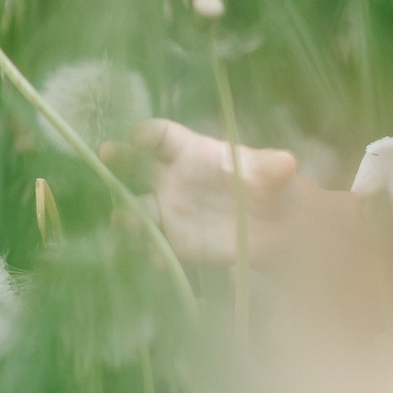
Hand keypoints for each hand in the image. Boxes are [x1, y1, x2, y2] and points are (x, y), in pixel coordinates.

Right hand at [106, 118, 305, 267]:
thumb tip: (287, 163)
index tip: (137, 137)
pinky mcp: (177, 242)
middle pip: (136, 166)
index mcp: (192, 152)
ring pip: (139, 210)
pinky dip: (154, 252)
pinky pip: (157, 246)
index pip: (162, 137)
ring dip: (129, 214)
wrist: (277, 229)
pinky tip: (157, 258)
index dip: (148, 134)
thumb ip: (273, 168)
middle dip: (119, 160)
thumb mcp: (274, 175)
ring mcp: (170, 211)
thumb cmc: (271, 188)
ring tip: (125, 220)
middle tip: (106, 156)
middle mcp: (172, 179)